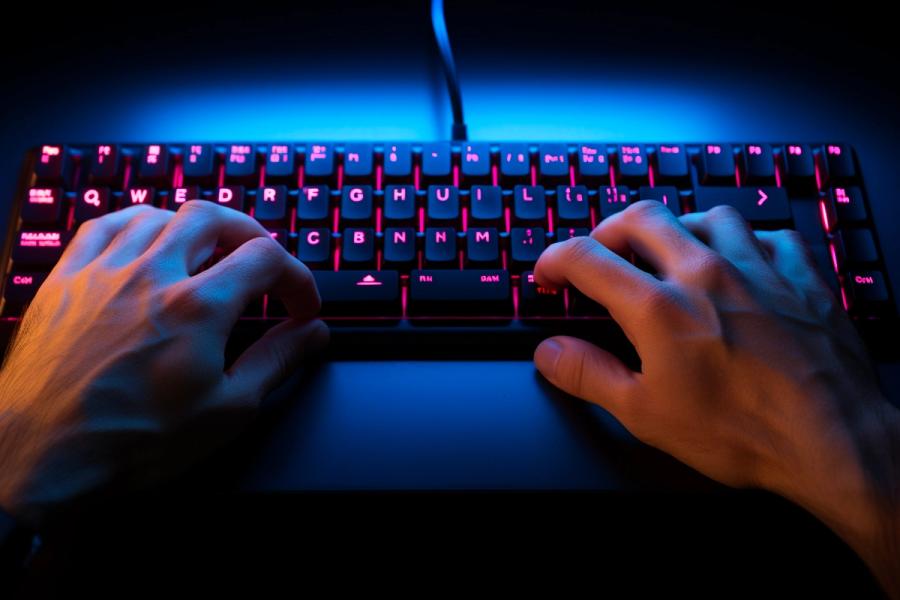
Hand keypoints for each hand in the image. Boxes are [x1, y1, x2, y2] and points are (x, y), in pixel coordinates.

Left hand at [0, 201, 327, 527]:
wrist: (39, 458)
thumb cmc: (130, 442)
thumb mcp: (226, 411)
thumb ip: (276, 361)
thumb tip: (311, 334)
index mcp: (198, 308)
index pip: (266, 258)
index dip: (296, 277)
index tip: (300, 306)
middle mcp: (152, 275)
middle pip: (214, 217)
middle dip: (250, 234)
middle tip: (261, 262)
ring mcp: (104, 272)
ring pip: (160, 213)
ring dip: (194, 227)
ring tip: (207, 251)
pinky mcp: (66, 279)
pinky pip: (104, 224)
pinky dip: (136, 223)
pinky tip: (145, 241)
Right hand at [533, 200, 899, 594]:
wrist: (832, 440)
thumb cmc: (742, 433)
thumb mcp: (645, 415)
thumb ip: (589, 376)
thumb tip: (550, 352)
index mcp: (660, 308)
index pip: (588, 258)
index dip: (555, 259)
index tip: (549, 272)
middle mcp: (705, 274)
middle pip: (643, 217)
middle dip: (609, 229)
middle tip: (600, 252)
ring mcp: (758, 269)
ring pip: (707, 215)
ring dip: (678, 227)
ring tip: (670, 252)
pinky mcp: (802, 277)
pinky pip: (770, 233)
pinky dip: (746, 240)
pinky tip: (741, 261)